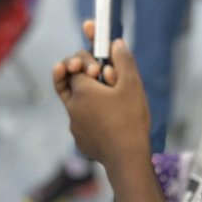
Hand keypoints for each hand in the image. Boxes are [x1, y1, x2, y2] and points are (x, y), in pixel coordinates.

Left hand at [52, 20, 150, 166]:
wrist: (126, 158)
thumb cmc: (130, 119)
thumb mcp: (132, 84)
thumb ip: (123, 59)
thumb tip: (115, 43)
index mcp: (81, 90)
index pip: (74, 65)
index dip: (87, 61)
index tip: (98, 65)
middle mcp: (72, 106)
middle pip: (70, 82)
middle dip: (82, 75)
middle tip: (99, 76)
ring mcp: (74, 125)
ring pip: (77, 104)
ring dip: (89, 98)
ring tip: (108, 100)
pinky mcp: (80, 140)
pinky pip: (83, 122)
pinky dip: (92, 117)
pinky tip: (110, 122)